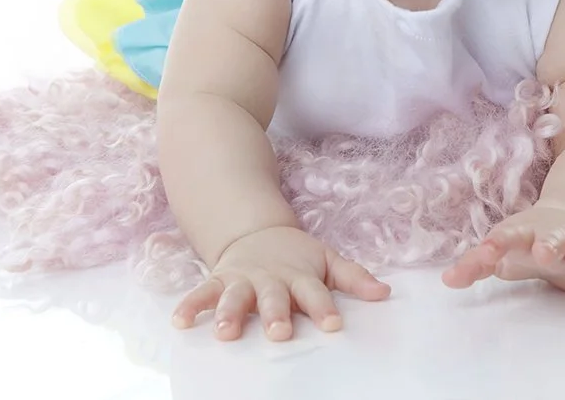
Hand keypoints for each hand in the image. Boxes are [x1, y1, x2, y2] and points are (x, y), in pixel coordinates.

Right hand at [171, 225, 390, 340]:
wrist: (256, 232)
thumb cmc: (297, 257)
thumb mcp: (327, 260)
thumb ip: (354, 277)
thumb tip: (385, 292)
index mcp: (301, 276)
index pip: (316, 293)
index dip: (324, 308)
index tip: (332, 325)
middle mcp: (271, 279)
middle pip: (274, 298)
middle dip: (275, 314)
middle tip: (279, 332)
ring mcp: (243, 279)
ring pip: (236, 297)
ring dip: (229, 313)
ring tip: (225, 332)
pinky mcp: (219, 280)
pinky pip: (202, 292)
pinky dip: (190, 305)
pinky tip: (180, 321)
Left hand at [441, 203, 564, 292]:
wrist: (562, 224)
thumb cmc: (523, 245)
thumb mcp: (500, 254)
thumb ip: (475, 266)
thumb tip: (447, 280)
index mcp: (521, 235)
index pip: (504, 239)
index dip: (493, 248)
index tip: (484, 256)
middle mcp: (549, 236)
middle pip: (549, 239)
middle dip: (547, 245)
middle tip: (543, 253)